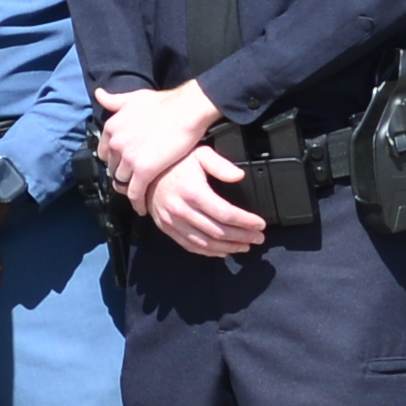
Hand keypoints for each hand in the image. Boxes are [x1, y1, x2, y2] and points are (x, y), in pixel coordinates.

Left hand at [94, 84, 224, 207]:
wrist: (186, 110)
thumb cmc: (165, 103)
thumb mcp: (134, 97)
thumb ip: (115, 100)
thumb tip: (99, 94)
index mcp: (111, 127)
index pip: (105, 151)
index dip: (115, 159)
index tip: (123, 164)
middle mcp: (115, 143)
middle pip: (113, 167)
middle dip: (121, 174)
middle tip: (133, 180)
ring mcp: (128, 158)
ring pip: (122, 181)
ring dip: (129, 188)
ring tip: (138, 193)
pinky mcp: (143, 170)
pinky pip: (135, 192)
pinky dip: (137, 202)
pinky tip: (142, 208)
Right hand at [136, 137, 269, 260]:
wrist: (145, 171)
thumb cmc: (175, 162)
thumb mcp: (199, 154)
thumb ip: (220, 164)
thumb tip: (239, 176)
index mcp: (193, 192)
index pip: (225, 214)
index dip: (246, 222)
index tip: (260, 225)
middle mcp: (182, 210)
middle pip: (218, 231)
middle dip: (242, 237)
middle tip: (258, 238)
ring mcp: (172, 221)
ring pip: (205, 242)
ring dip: (228, 247)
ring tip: (244, 246)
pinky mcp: (166, 228)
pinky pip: (190, 245)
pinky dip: (208, 251)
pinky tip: (222, 251)